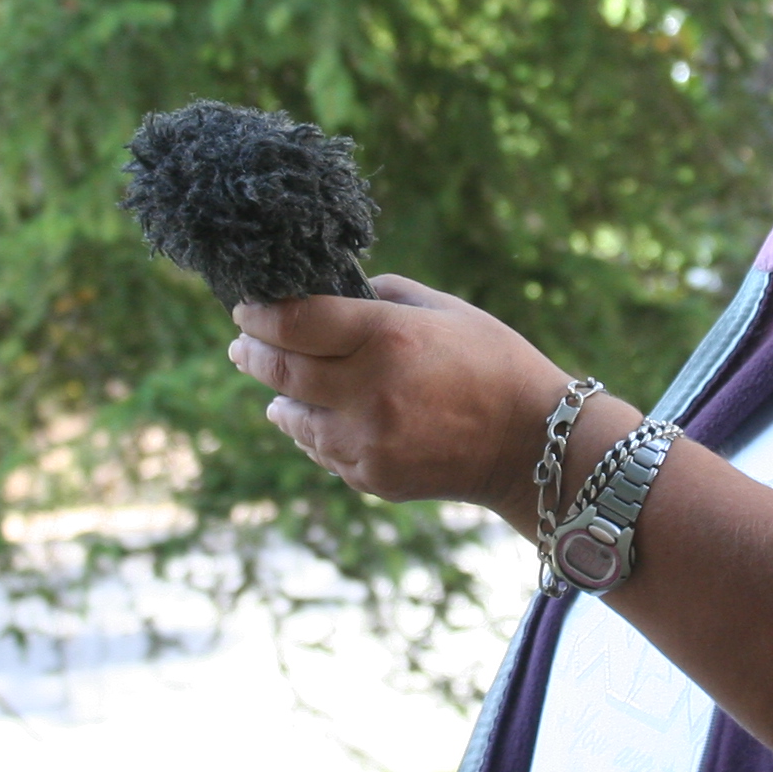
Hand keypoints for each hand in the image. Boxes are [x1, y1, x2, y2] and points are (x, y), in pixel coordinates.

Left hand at [228, 278, 582, 524]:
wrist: (531, 443)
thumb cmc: (492, 361)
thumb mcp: (444, 308)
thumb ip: (381, 294)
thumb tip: (328, 295)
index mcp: (387, 337)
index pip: (294, 322)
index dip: (258, 313)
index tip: (245, 308)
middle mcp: (369, 391)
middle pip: (281, 370)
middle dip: (252, 353)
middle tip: (242, 344)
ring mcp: (368, 441)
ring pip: (291, 418)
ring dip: (279, 398)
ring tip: (279, 387)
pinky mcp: (372, 477)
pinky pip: (322, 451)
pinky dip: (314, 432)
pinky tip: (322, 420)